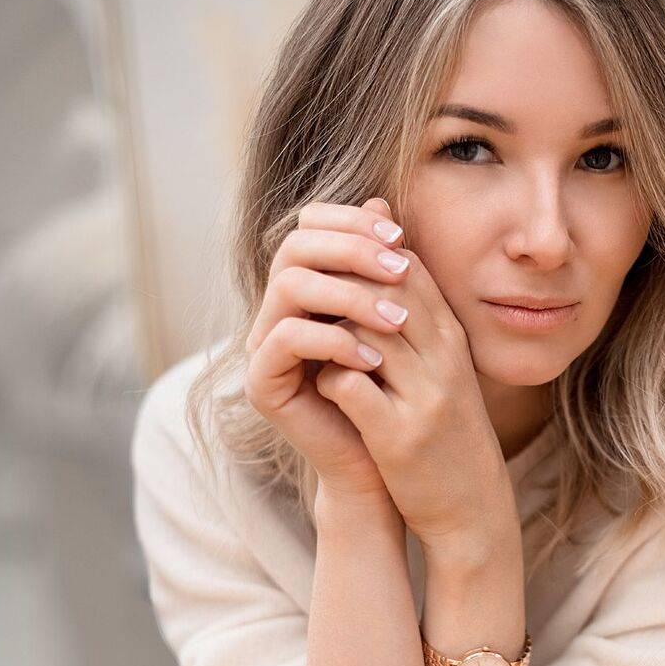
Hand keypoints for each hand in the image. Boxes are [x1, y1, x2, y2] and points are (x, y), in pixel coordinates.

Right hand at [242, 195, 415, 501]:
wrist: (381, 464)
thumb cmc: (393, 390)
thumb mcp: (396, 318)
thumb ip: (386, 266)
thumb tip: (383, 201)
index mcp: (305, 286)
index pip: (311, 226)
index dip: (352, 222)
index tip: (402, 237)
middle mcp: (276, 309)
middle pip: (295, 245)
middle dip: (353, 250)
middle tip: (403, 268)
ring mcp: (262, 344)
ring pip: (289, 286)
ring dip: (349, 294)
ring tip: (397, 320)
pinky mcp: (261, 381)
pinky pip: (286, 339)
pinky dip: (333, 340)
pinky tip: (372, 357)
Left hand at [311, 233, 517, 554]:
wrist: (471, 505)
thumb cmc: (446, 428)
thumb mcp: (440, 364)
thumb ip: (415, 311)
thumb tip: (384, 240)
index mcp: (452, 339)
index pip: (407, 269)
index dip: (361, 258)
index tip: (327, 268)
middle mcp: (444, 360)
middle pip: (385, 290)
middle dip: (339, 285)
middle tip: (305, 294)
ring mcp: (424, 397)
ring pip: (363, 332)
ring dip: (328, 329)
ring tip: (308, 338)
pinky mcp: (399, 437)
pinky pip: (348, 386)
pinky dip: (326, 377)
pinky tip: (319, 382)